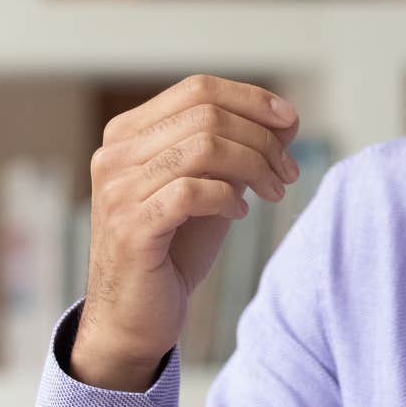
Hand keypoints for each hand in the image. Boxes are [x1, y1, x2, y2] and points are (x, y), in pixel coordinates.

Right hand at [74, 75, 299, 389]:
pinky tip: (239, 214)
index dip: (252, 100)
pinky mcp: (130, 228)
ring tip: (273, 192)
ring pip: (203, 147)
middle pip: (206, 115)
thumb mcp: (212, 188)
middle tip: (288, 173)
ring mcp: (117, 191)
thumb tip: (287, 118)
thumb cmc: (175, 249)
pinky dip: (227, 198)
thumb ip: (239, 150)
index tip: (291, 123)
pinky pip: (191, 192)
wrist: (136, 317)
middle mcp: (115, 154)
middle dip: (262, 139)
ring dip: (254, 167)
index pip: (197, 89)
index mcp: (128, 134)